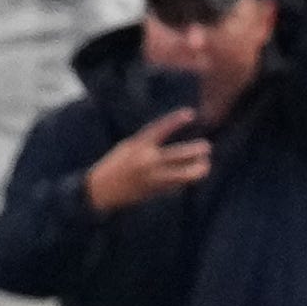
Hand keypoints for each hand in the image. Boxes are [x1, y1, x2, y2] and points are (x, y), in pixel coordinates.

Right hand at [83, 108, 210, 217]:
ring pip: (180, 175)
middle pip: (176, 155)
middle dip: (194, 151)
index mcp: (138, 146)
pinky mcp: (152, 191)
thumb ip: (147, 142)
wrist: (99, 191)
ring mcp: (150, 178)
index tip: (191, 114)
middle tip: (207, 147)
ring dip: (195, 170)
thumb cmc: (115, 165)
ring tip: (205, 166)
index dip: (175, 121)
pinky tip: (191, 176)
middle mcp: (145, 161)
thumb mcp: (127, 147)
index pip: (160, 129)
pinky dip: (184, 180)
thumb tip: (168, 135)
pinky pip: (174, 185)